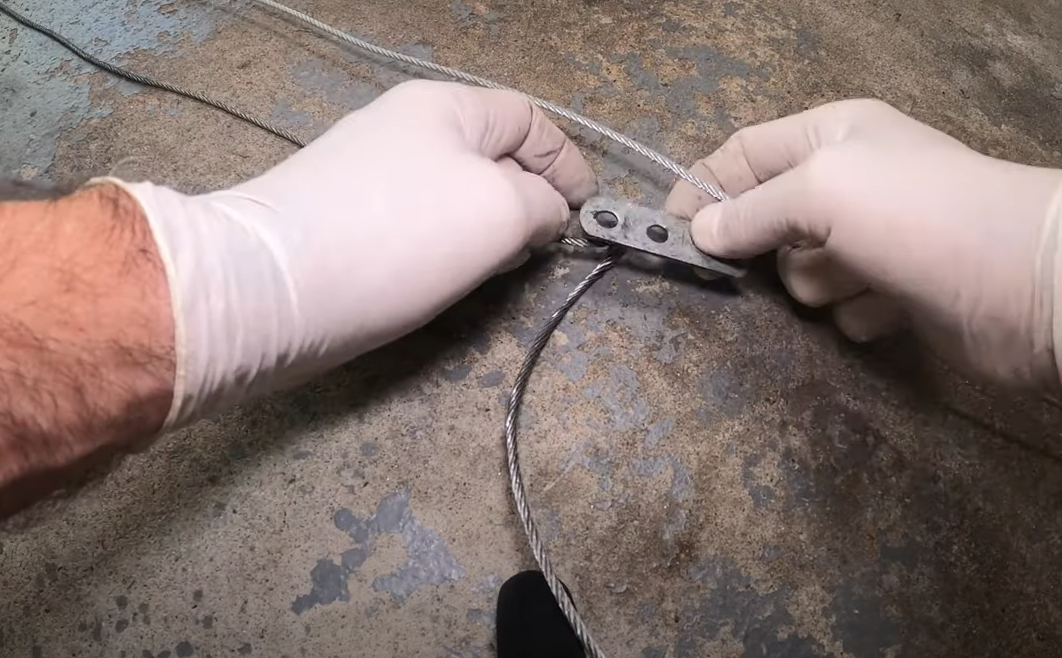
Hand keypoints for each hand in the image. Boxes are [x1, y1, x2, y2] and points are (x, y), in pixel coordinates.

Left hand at [110, 80, 597, 427]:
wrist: (275, 288)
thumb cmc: (400, 235)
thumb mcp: (500, 207)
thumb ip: (541, 202)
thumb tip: (546, 211)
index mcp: (443, 108)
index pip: (526, 118)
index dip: (566, 161)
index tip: (585, 212)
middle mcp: (403, 131)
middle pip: (489, 154)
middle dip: (529, 196)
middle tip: (547, 244)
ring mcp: (368, 177)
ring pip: (454, 195)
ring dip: (489, 227)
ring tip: (503, 266)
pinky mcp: (344, 223)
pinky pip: (418, 226)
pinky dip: (448, 247)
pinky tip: (450, 278)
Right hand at [666, 100, 1061, 385]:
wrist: (1024, 284)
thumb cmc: (917, 215)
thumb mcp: (822, 190)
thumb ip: (751, 210)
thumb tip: (699, 232)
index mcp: (828, 139)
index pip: (740, 155)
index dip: (700, 190)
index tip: (668, 235)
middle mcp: (847, 185)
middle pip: (765, 223)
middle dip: (768, 251)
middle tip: (777, 263)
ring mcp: (871, 243)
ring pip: (800, 276)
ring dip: (821, 287)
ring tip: (861, 280)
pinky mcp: (892, 294)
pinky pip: (842, 310)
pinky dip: (859, 314)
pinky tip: (892, 306)